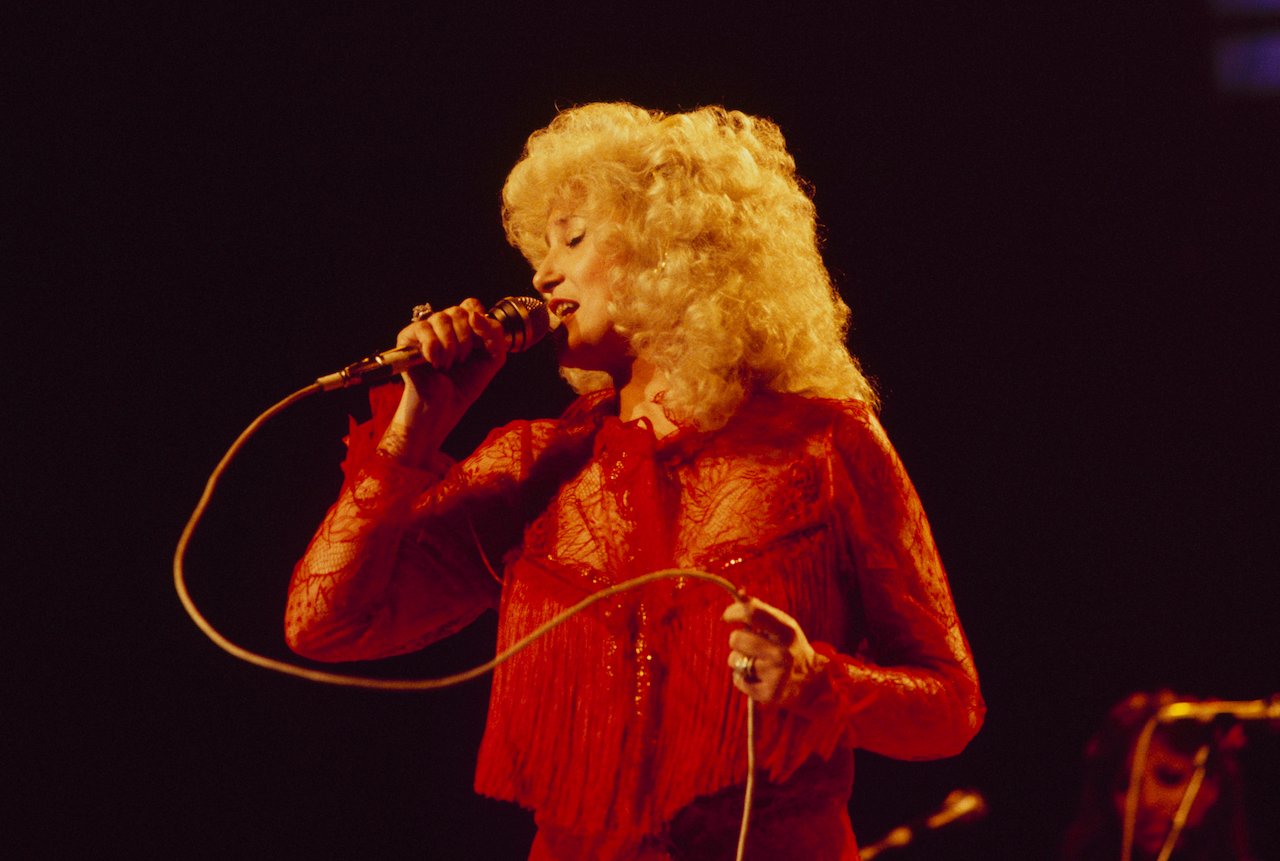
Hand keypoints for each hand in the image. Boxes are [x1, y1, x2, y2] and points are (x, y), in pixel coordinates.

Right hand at [380, 298, 508, 462]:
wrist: (442, 408)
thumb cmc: (464, 385)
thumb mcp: (493, 359)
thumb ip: (494, 334)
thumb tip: (474, 314)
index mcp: (464, 326)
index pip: (471, 304)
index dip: (479, 321)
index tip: (479, 344)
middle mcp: (444, 324)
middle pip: (458, 311)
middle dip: (466, 340)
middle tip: (461, 362)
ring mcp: (425, 330)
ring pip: (442, 318)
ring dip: (450, 347)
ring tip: (448, 366)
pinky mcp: (407, 337)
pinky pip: (424, 329)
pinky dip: (434, 349)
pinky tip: (434, 364)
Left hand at [722, 596, 823, 705]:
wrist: (813, 682)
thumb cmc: (791, 647)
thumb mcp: (783, 625)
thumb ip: (761, 610)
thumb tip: (739, 593)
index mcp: (786, 632)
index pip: (752, 613)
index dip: (733, 611)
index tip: (727, 616)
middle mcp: (781, 653)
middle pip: (736, 639)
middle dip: (737, 640)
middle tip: (749, 644)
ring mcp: (775, 676)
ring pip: (733, 660)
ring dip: (738, 659)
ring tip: (756, 662)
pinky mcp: (767, 694)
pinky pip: (737, 680)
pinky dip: (742, 678)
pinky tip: (757, 677)